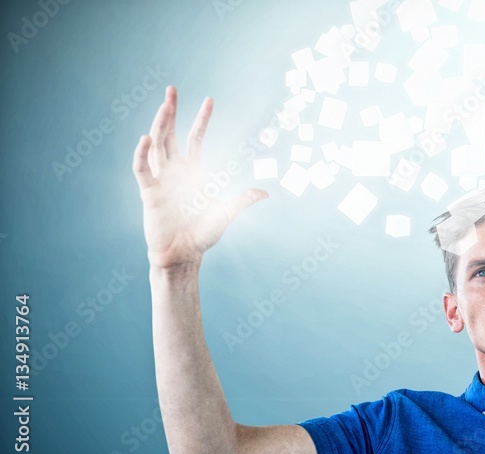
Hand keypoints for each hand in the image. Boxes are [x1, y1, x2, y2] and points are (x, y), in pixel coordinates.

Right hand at [132, 86, 267, 269]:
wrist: (184, 255)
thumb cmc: (203, 234)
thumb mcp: (227, 213)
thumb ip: (243, 200)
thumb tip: (265, 193)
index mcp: (192, 171)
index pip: (195, 138)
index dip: (201, 119)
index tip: (209, 100)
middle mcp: (174, 171)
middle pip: (170, 134)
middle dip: (171, 112)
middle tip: (171, 89)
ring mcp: (160, 180)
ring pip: (156, 145)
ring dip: (159, 125)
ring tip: (165, 106)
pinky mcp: (149, 193)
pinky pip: (142, 170)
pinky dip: (142, 154)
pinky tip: (146, 139)